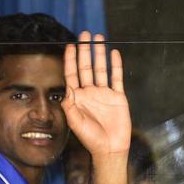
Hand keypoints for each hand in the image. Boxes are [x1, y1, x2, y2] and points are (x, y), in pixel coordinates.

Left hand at [61, 31, 130, 155]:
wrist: (110, 148)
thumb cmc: (90, 138)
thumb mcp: (76, 123)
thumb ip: (70, 107)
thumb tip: (66, 91)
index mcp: (77, 98)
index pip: (72, 74)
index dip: (71, 60)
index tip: (70, 46)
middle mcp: (89, 92)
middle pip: (86, 67)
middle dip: (85, 50)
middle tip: (84, 34)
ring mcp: (104, 93)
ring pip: (100, 69)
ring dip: (99, 54)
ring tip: (98, 38)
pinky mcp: (118, 97)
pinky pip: (116, 78)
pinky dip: (116, 66)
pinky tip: (114, 53)